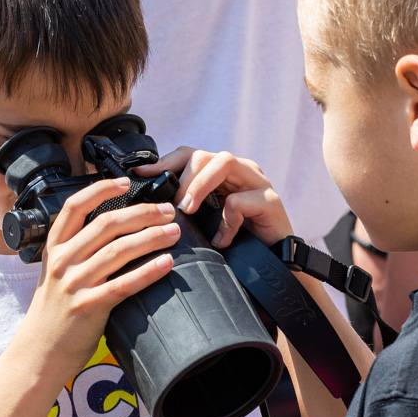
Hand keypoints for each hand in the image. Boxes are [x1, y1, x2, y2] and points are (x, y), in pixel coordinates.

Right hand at [18, 178, 179, 382]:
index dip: (100, 190)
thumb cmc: (52, 314)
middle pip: (106, 224)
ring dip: (151, 237)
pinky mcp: (89, 307)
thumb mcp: (56, 275)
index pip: (74, 207)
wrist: (38, 353)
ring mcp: (75, 283)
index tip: (125, 182)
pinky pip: (124, 284)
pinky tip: (167, 263)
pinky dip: (148, 272)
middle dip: (141, 213)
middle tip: (167, 210)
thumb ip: (77, 254)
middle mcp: (63, 261)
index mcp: (55, 249)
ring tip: (174, 231)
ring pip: (119, 250)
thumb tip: (115, 233)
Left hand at [137, 148, 292, 247]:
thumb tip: (153, 204)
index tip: (142, 175)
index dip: (164, 162)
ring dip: (200, 186)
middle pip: (205, 154)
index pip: (190, 154)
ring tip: (189, 210)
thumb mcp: (207, 219)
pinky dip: (227, 221)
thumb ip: (188, 205)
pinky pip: (241, 201)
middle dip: (184, 178)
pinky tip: (222, 240)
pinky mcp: (271, 201)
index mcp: (222, 172)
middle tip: (175, 206)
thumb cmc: (239, 239)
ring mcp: (258, 182)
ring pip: (224, 162)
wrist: (275, 262)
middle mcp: (240, 170)